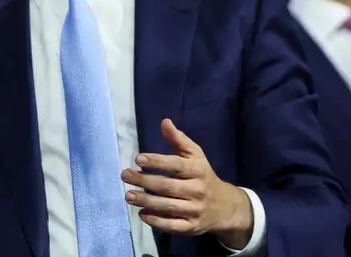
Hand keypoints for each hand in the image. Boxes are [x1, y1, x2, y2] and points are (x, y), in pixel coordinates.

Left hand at [122, 119, 253, 247]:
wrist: (225, 207)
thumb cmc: (204, 176)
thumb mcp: (196, 156)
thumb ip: (179, 140)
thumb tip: (164, 122)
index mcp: (198, 170)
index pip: (176, 165)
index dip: (157, 161)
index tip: (138, 158)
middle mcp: (198, 190)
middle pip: (168, 186)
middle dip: (145, 181)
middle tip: (125, 175)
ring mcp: (195, 210)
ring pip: (168, 206)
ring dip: (146, 201)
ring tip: (128, 195)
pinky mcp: (192, 227)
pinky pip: (173, 226)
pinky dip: (156, 221)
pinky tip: (142, 214)